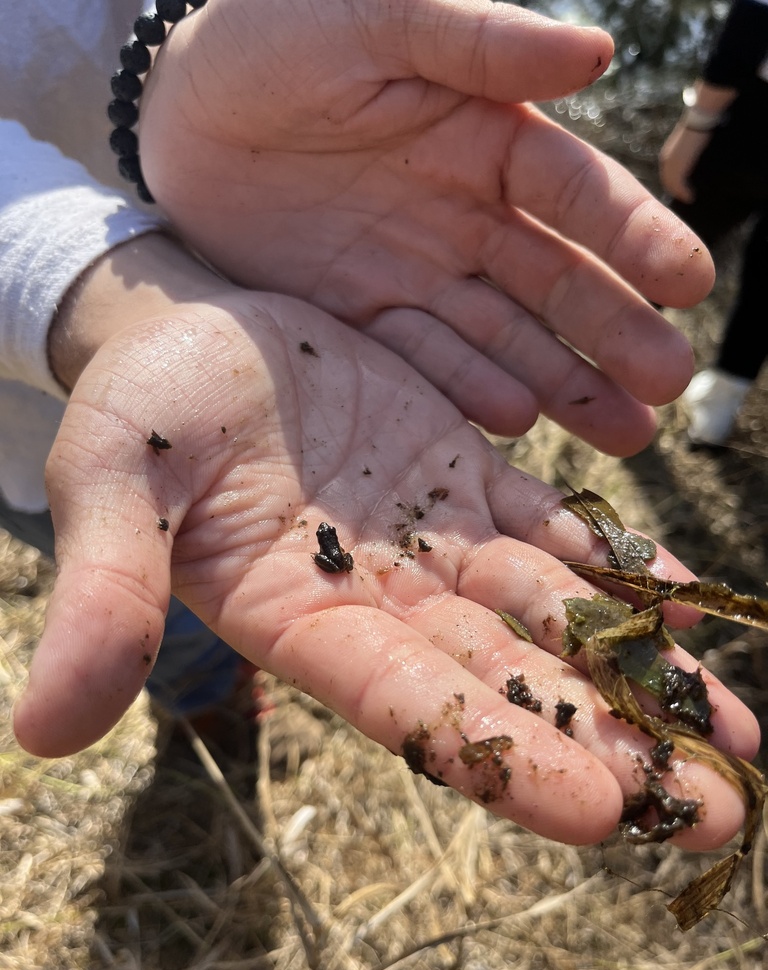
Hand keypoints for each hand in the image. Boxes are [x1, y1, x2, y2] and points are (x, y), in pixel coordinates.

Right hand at [16, 286, 757, 849]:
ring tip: (736, 732)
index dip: (502, 755)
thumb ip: (103, 597)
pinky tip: (685, 605)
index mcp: (299, 616)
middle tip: (723, 806)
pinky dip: (620, 569)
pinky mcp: (461, 475)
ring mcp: (429, 538)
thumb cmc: (143, 405)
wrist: (191, 330)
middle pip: (508, 681)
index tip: (603, 810)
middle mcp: (379, 596)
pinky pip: (555, 531)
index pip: (410, 704)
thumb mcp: (111, 485)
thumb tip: (42, 736)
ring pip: (550, 617)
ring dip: (641, 670)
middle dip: (613, 740)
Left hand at [140, 0, 714, 456]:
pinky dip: (467, 391)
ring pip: (504, 337)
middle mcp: (464, 215)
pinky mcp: (361, 316)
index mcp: (483, 138)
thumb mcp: (373, 22)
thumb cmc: (274, 37)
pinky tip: (515, 421)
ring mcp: (416, 273)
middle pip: (554, 282)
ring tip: (623, 432)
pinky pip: (424, 360)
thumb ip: (476, 41)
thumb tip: (595, 52)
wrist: (176, 107)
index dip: (634, 237)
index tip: (688, 284)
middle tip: (666, 385)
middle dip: (614, 332)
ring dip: (564, 382)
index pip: (575, 194)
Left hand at [659, 122, 709, 203]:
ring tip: (688, 199)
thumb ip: (687, 154)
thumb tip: (693, 158)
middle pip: (668, 182)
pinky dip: (684, 193)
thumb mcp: (689, 144)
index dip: (673, 184)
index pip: (667, 174)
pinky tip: (690, 197)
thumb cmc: (697, 130)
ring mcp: (671, 165)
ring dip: (680, 194)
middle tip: (685, 198)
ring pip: (672, 185)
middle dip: (675, 191)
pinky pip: (678, 186)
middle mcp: (666, 161)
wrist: (698, 123)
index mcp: (668, 156)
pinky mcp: (677, 168)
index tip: (680, 191)